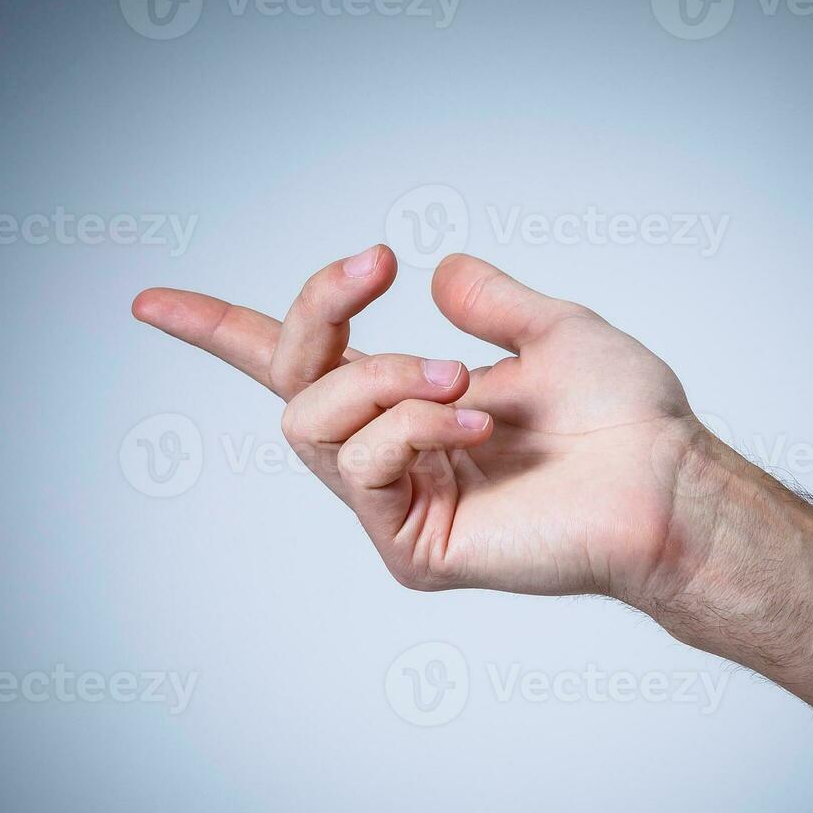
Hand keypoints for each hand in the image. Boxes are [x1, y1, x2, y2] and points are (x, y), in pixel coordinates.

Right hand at [132, 248, 739, 605]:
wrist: (665, 480)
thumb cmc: (624, 418)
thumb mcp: (552, 329)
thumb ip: (486, 301)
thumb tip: (435, 274)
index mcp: (411, 401)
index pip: (299, 364)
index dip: (219, 330)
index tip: (147, 300)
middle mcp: (391, 452)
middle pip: (289, 378)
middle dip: (319, 310)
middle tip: (378, 266)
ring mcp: (396, 503)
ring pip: (312, 422)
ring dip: (382, 378)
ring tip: (463, 383)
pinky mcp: (412, 546)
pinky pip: (364, 466)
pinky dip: (414, 425)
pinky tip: (477, 427)